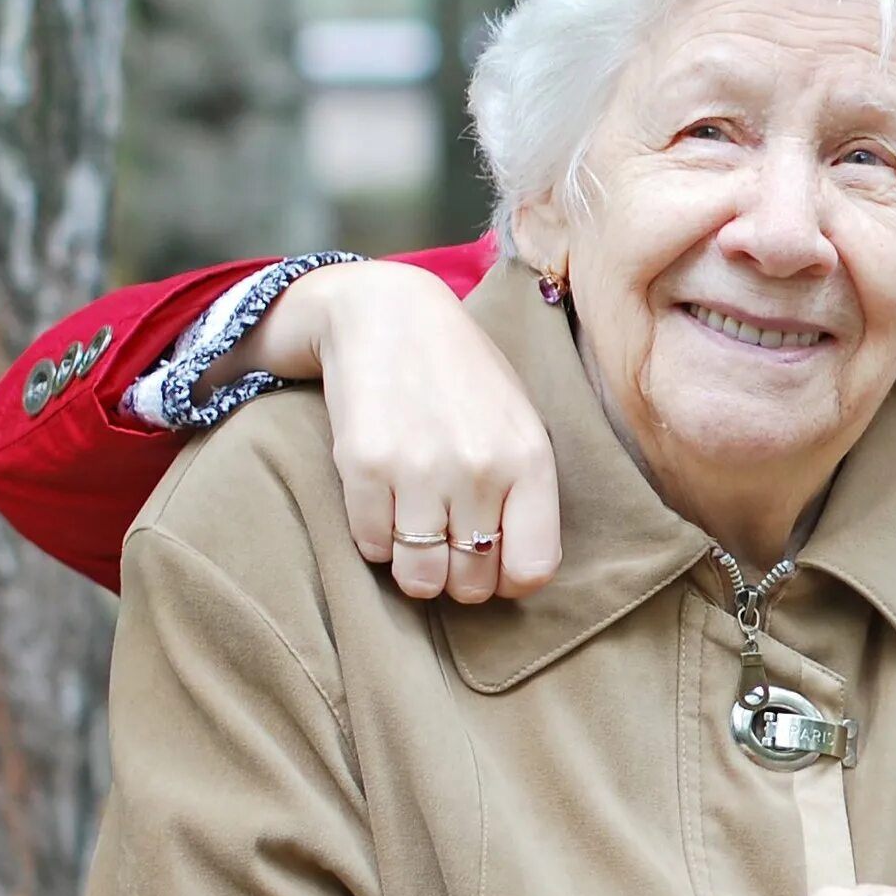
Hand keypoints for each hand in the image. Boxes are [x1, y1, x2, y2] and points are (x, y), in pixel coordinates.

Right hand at [233, 260, 562, 602]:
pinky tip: (383, 507)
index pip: (533, 567)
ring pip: (420, 577)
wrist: (388, 314)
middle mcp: (479, 470)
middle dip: (460, 580)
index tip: (495, 568)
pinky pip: (372, 546)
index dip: (511, 582)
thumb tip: (516, 569)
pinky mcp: (362, 465)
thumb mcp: (519, 421)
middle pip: (472, 582)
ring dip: (416, 571)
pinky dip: (376, 541)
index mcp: (529, 459)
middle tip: (449, 553)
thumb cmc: (463, 375)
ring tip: (416, 538)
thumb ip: (525, 489)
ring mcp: (419, 470)